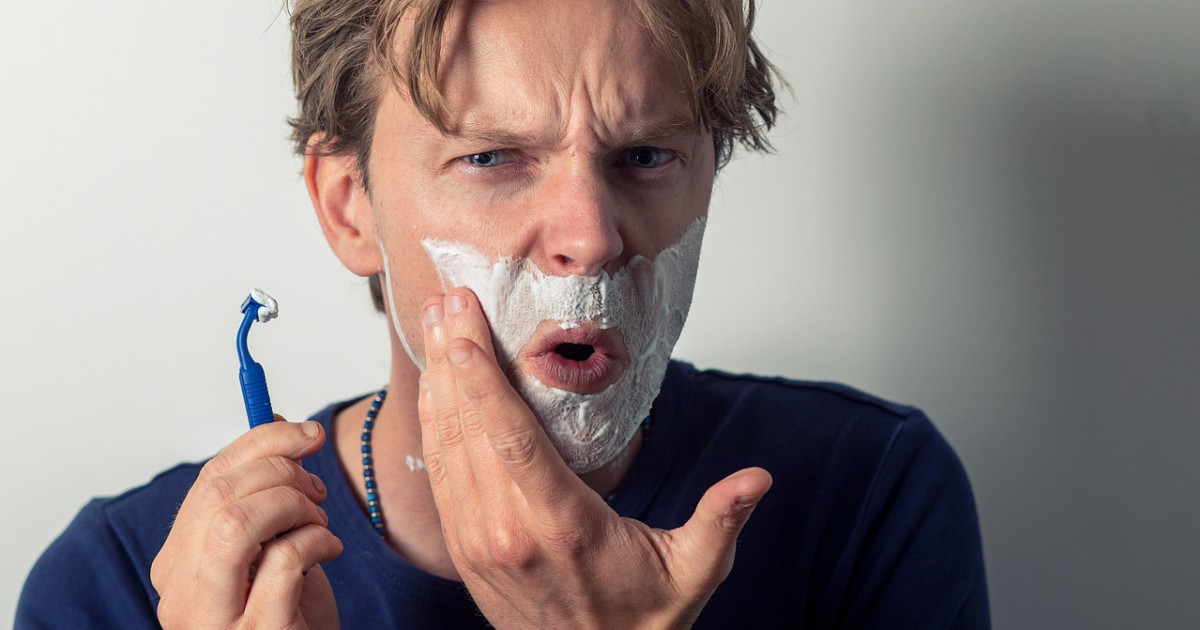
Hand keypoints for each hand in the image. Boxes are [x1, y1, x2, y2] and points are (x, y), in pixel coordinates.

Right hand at [150, 418, 341, 628]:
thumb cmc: (290, 613)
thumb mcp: (271, 549)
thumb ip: (262, 496)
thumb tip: (275, 421)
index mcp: (178, 564)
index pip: (207, 482)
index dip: (261, 444)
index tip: (306, 432)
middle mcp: (182, 594)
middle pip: (219, 497)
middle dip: (281, 471)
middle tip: (317, 487)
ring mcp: (214, 620)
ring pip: (237, 523)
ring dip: (292, 505)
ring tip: (318, 520)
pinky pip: (285, 560)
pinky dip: (318, 540)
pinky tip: (331, 549)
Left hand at [419, 288, 771, 629]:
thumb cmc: (641, 618)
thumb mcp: (694, 572)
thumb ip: (720, 521)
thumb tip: (758, 478)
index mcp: (562, 527)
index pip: (511, 442)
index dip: (483, 381)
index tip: (467, 329)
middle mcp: (507, 533)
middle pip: (470, 431)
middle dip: (455, 358)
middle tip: (447, 298)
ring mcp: (478, 543)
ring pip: (446, 448)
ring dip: (440, 383)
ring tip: (438, 324)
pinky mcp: (464, 548)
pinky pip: (440, 475)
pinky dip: (434, 425)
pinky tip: (436, 385)